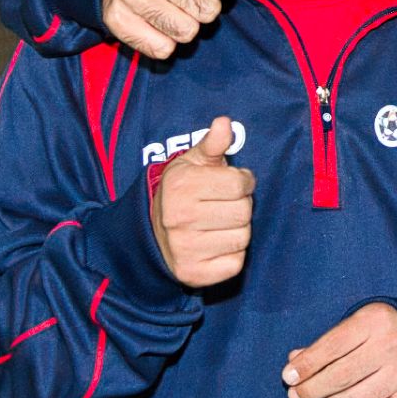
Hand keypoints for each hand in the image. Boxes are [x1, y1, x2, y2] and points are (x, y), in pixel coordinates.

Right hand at [150, 116, 253, 287]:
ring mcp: (185, 249)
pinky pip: (236, 263)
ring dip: (238, 230)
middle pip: (244, 212)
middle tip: (223, 205)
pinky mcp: (193, 274)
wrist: (152, 233)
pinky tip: (216, 244)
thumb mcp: (192, 163)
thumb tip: (224, 123)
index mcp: (181, 186)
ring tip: (219, 224)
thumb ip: (212, 144)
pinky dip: (232, 254)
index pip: (241, 185)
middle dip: (240, 206)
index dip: (243, 182)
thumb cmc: (181, 193)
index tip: (232, 184)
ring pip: (243, 237)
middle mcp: (180, 219)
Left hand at [283, 302, 396, 397]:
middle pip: (340, 376)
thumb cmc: (382, 330)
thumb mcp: (357, 323)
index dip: (306, 365)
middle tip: (296, 396)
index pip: (332, 346)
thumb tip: (293, 364)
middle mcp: (391, 347)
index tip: (288, 378)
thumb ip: (325, 343)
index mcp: (375, 322)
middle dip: (311, 389)